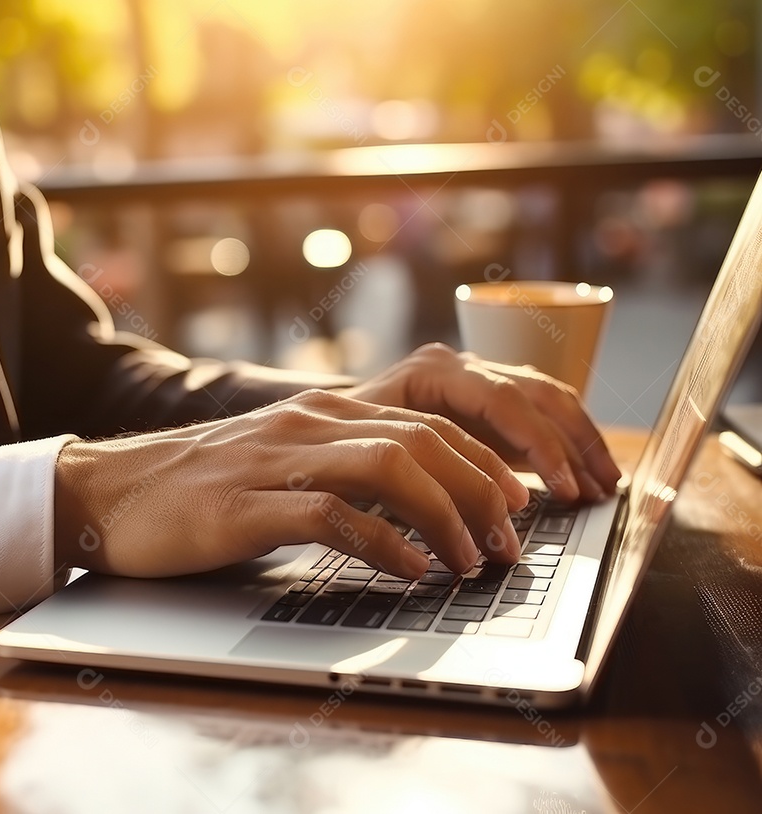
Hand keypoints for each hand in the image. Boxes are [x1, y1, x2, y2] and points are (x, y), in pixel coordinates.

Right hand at [54, 390, 529, 581]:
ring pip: (389, 467)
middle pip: (423, 440)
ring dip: (444, 517)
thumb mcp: (280, 465)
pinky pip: (331, 515)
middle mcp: (307, 424)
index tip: (514, 510)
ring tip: (468, 562)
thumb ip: (341, 470)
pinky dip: (383, 544)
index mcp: (321, 412)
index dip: (485, 466)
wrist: (107, 493)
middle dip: (481, 493)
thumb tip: (417, 509)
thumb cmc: (199, 489)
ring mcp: (275, 460)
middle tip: (506, 546)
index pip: (428, 423)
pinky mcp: (244, 505)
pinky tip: (409, 572)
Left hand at [339, 343, 621, 501]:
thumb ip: (409, 482)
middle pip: (536, 395)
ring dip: (580, 444)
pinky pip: (541, 418)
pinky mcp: (488, 409)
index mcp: (433, 371)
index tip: (561, 487)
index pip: (502, 399)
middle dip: (572, 444)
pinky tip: (584, 480)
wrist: (320, 434)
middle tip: (597, 491)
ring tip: (604, 487)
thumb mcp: (367, 459)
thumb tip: (448, 524)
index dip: (537, 444)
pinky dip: (566, 448)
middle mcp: (461, 369)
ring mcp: (478, 384)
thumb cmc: (337, 447)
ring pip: (548, 402)